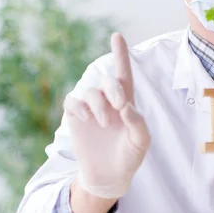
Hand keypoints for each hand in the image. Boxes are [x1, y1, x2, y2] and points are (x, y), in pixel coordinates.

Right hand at [64, 32, 150, 198]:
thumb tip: (125, 106)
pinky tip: (86, 119)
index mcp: (127, 102)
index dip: (120, 54)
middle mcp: (108, 101)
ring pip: (90, 92)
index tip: (117, 36)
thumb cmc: (129, 157)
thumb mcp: (141, 142)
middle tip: (119, 106)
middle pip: (108, 81)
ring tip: (102, 122)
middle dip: (113, 89)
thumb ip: (138, 123)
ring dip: (97, 104)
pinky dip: (78, 107)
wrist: (109, 177)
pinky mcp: (76, 118)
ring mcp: (91, 109)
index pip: (124, 73)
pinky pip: (72, 102)